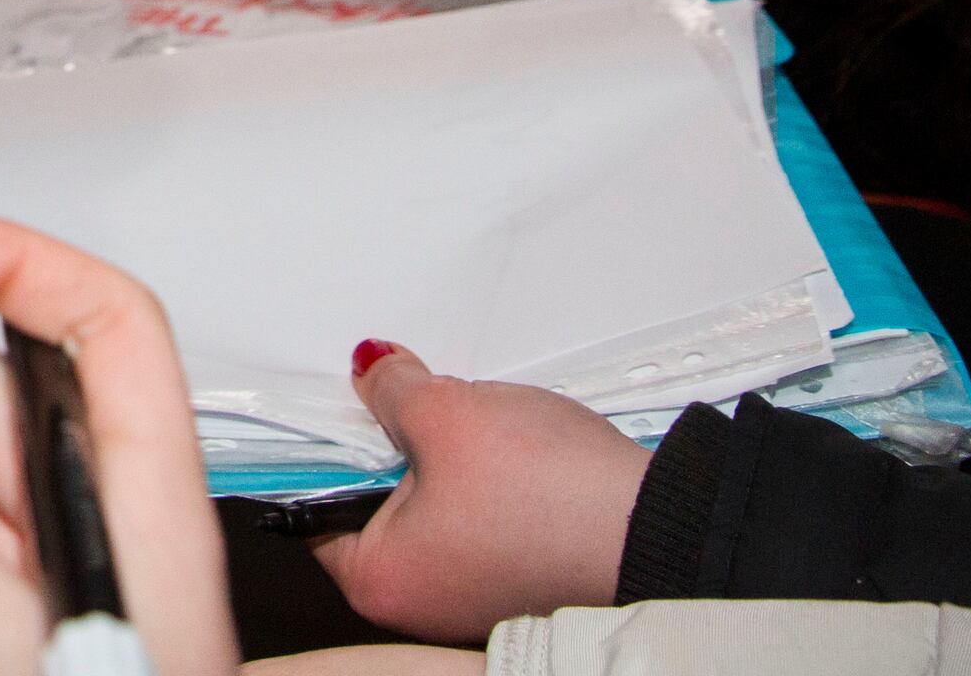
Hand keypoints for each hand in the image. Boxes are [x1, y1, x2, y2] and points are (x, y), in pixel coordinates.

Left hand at [310, 343, 648, 641]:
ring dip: (443, 450)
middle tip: (407, 398)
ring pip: (430, 494)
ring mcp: (470, 586)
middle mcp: (419, 598)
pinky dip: (482, 472)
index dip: (319, 440)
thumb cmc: (558, 502)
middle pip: (372, 494)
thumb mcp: (449, 415)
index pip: (310, 501)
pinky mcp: (515, 567)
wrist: (660, 527)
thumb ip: (392, 389)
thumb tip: (372, 372)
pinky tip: (506, 446)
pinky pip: (476, 507)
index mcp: (380, 579)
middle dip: (389, 439)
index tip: (322, 398)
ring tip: (472, 424)